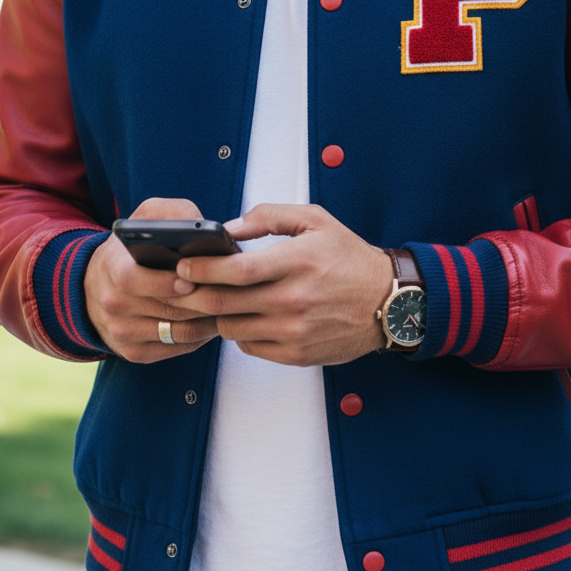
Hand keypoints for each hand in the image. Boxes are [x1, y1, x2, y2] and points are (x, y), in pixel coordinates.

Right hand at [85, 198, 218, 362]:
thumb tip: (201, 225)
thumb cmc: (132, 248)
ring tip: (231, 304)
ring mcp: (121, 332)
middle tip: (232, 291)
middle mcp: (112, 304)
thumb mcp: (145, 218)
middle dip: (203, 300)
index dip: (166, 282)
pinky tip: (215, 319)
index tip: (193, 279)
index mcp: (111, 268)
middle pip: (167, 310)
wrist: (97, 285)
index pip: (133, 280)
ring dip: (210, 319)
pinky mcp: (134, 352)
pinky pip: (178, 348)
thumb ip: (171, 214)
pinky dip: (202, 336)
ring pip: (179, 332)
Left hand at [176, 204, 392, 366]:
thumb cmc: (349, 258)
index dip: (202, 268)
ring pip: (232, 328)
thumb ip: (269, 216)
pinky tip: (247, 316)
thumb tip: (229, 228)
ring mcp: (294, 331)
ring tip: (217, 299)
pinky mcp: (297, 354)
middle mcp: (294, 299)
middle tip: (182, 286)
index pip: (236, 270)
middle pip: (225, 302)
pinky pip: (249, 347)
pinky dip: (240, 332)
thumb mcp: (315, 220)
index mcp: (297, 262)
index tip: (184, 265)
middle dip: (194, 294)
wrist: (388, 301)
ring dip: (217, 313)